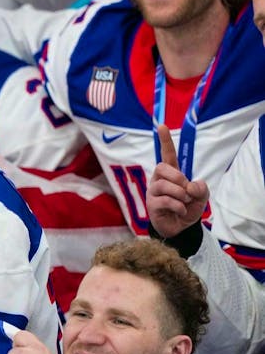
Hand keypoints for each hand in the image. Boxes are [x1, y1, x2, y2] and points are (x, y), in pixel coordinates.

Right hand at [146, 124, 209, 238]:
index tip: (162, 126)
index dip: (165, 141)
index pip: (167, 154)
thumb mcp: (202, 196)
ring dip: (180, 194)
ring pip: (163, 186)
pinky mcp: (151, 205)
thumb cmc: (188, 208)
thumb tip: (190, 186)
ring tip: (185, 202)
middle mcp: (159, 180)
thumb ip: (201, 187)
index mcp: (171, 174)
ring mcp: (153, 193)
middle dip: (177, 177)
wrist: (181, 228)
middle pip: (161, 167)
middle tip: (186, 189)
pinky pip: (165, 201)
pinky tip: (181, 211)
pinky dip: (178, 206)